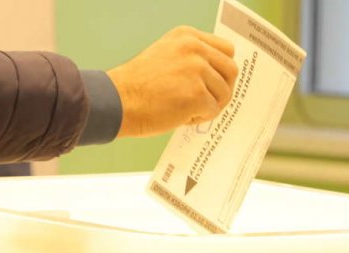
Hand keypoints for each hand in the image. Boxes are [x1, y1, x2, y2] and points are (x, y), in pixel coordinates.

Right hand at [107, 25, 237, 137]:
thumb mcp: (166, 55)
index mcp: (188, 36)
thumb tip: (218, 76)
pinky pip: (212, 111)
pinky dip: (198, 119)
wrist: (118, 101)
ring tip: (187, 110)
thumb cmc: (138, 85)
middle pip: (231, 70)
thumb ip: (191, 58)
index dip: (222, 70)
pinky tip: (180, 117)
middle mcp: (194, 49)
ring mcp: (197, 71)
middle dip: (222, 89)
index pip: (226, 50)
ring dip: (209, 106)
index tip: (213, 83)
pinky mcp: (196, 95)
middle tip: (208, 102)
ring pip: (224, 93)